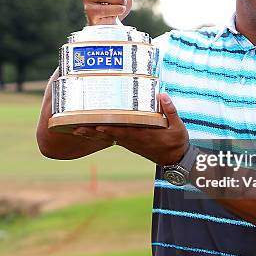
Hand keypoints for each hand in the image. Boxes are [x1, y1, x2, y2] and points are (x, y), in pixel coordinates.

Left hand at [72, 93, 188, 165]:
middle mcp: (134, 140)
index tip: (97, 125)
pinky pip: (114, 138)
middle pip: (110, 135)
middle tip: (76, 127)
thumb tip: (161, 94)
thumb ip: (170, 110)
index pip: (124, 132)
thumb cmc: (177, 142)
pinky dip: (102, 135)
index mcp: (144, 135)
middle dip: (93, 131)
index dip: (110, 130)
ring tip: (77, 128)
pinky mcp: (131, 143)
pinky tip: (92, 130)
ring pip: (109, 137)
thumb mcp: (178, 126)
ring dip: (93, 133)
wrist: (176, 160)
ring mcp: (131, 143)